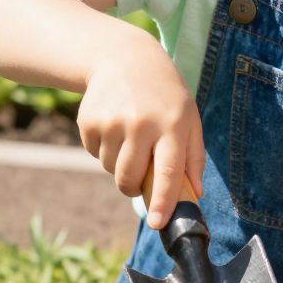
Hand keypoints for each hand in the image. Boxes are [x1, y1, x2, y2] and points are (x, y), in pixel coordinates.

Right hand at [78, 35, 202, 227]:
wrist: (125, 58)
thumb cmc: (165, 95)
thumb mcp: (188, 117)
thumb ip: (193, 157)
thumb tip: (194, 195)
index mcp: (172, 124)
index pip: (168, 171)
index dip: (164, 202)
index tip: (158, 224)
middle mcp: (141, 123)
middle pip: (130, 179)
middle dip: (134, 187)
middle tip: (141, 171)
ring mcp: (112, 121)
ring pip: (111, 169)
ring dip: (119, 164)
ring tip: (131, 135)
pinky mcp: (89, 120)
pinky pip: (94, 154)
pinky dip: (104, 149)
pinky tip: (114, 125)